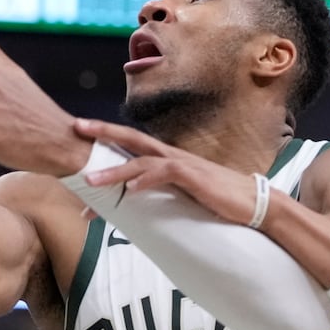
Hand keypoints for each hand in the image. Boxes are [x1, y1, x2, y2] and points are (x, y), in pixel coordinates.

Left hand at [71, 118, 259, 223]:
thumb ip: (160, 193)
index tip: (83, 131)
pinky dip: (147, 180)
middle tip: (77, 126)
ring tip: (91, 180)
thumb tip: (136, 202)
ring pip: (142, 161)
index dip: (108, 135)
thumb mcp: (183, 195)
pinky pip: (166, 174)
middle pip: (132, 138)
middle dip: (103, 132)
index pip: (133, 143)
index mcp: (168, 158)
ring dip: (115, 171)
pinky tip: (132, 190)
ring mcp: (183, 165)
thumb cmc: (218, 200)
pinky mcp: (195, 178)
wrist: (252, 203)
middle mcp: (172, 156)